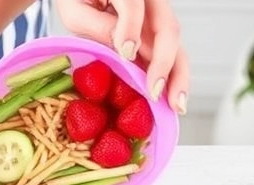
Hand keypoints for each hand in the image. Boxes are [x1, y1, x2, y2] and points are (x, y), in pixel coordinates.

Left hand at [56, 0, 188, 113]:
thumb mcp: (76, 10)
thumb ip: (97, 26)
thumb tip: (124, 49)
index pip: (133, 6)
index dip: (132, 29)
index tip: (127, 54)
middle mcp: (150, 1)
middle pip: (167, 29)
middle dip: (166, 64)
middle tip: (156, 94)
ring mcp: (156, 17)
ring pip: (174, 43)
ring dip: (177, 75)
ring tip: (175, 104)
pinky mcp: (154, 32)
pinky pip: (166, 52)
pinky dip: (169, 75)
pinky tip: (168, 97)